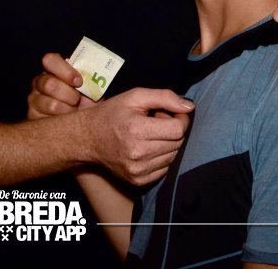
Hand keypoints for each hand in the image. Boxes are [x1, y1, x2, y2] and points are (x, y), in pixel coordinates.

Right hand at [28, 52, 91, 119]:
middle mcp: (40, 82)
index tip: (79, 82)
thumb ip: (89, 79)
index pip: (50, 60)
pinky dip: (61, 123)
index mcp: (53, 69)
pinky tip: (65, 121)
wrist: (82, 123)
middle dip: (69, 95)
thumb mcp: (91, 88)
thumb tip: (90, 75)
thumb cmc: (87, 102)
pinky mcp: (33, 117)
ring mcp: (34, 99)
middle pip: (49, 84)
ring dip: (68, 111)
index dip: (65, 71)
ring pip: (51, 104)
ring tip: (73, 112)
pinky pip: (47, 121)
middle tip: (77, 100)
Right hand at [78, 87, 193, 185]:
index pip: (178, 129)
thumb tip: (190, 106)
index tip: (172, 112)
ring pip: (173, 156)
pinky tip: (148, 147)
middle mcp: (138, 153)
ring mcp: (138, 170)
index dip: (180, 118)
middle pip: (178, 143)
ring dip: (168, 144)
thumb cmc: (111, 114)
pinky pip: (165, 169)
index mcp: (137, 130)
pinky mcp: (138, 180)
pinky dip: (161, 157)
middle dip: (173, 130)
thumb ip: (164, 97)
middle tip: (157, 121)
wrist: (87, 139)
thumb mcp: (134, 96)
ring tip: (151, 134)